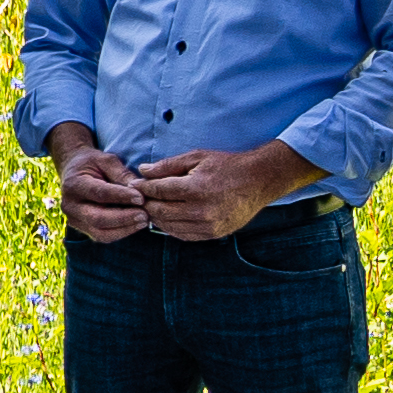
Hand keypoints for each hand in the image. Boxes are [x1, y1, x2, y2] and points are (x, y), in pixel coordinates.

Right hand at [49, 135, 148, 243]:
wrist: (73, 172)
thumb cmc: (92, 164)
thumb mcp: (106, 160)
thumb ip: (122, 173)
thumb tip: (140, 189)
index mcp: (74, 184)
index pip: (99, 193)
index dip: (121, 197)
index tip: (141, 198)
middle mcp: (70, 205)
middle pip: (98, 218)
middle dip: (124, 218)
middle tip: (145, 215)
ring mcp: (74, 220)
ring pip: (100, 233)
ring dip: (125, 229)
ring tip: (144, 221)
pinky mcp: (82, 228)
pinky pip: (102, 236)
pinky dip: (121, 233)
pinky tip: (135, 225)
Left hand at [133, 150, 294, 242]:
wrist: (258, 181)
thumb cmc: (227, 166)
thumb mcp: (197, 157)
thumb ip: (168, 165)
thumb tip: (143, 170)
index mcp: (195, 188)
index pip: (158, 191)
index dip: (143, 187)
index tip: (134, 184)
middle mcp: (200, 210)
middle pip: (160, 210)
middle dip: (146, 203)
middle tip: (139, 197)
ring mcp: (207, 225)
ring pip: (168, 226)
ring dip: (156, 216)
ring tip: (152, 206)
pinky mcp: (212, 234)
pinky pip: (182, 234)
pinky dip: (170, 227)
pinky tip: (167, 217)